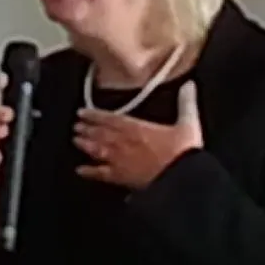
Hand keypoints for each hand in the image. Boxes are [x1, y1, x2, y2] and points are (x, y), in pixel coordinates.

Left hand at [74, 81, 201, 189]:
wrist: (181, 179)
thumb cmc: (184, 152)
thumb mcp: (189, 124)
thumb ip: (187, 103)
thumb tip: (189, 85)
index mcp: (137, 128)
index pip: (110, 118)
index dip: (95, 115)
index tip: (82, 112)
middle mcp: (123, 142)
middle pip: (100, 133)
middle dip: (87, 129)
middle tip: (76, 125)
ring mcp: (120, 161)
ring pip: (96, 150)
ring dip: (85, 144)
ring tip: (76, 140)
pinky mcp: (121, 178)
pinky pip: (100, 174)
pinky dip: (89, 172)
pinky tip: (80, 170)